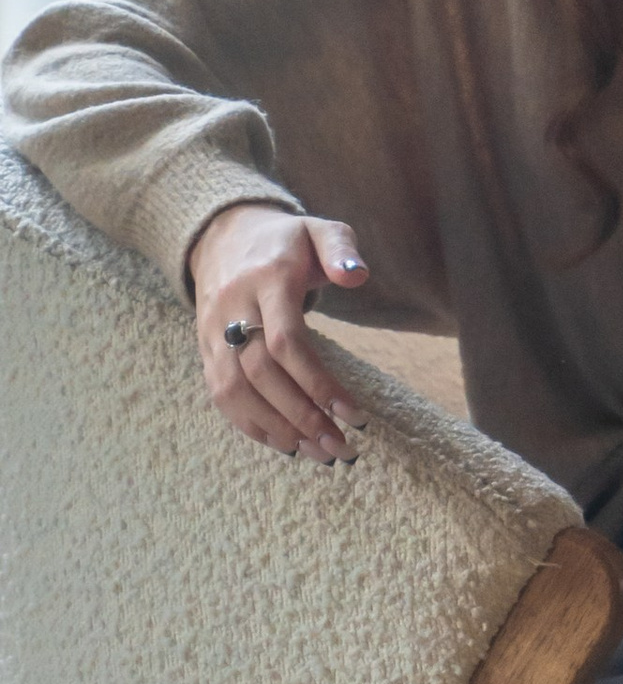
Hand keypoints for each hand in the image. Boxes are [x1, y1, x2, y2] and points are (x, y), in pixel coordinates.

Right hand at [188, 203, 371, 461]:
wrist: (223, 235)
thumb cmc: (287, 241)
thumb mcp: (320, 230)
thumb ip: (342, 249)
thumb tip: (357, 276)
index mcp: (268, 280)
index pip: (287, 341)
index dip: (318, 382)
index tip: (353, 415)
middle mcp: (234, 308)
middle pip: (260, 373)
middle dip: (302, 415)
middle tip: (341, 447)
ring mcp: (213, 331)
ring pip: (234, 390)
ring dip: (276, 428)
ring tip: (319, 453)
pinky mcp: (204, 348)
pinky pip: (220, 394)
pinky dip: (251, 425)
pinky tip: (286, 444)